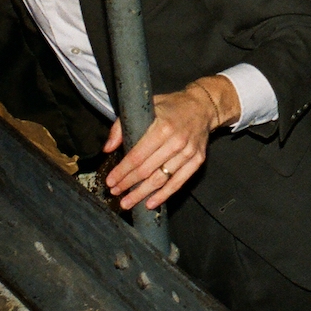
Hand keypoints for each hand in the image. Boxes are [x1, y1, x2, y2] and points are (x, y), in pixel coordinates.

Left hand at [103, 76, 237, 210]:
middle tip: (115, 192)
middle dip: (128, 184)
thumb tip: (108, 148)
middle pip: (147, 170)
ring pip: (161, 179)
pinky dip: (164, 195)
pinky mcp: (197, 161)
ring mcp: (188, 153)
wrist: (202, 107)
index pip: (137, 156)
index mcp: (162, 126)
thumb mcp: (145, 107)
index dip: (122, 171)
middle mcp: (176, 141)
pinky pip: (178, 183)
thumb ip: (122, 126)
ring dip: (142, 193)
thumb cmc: (171, 107)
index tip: (111, 180)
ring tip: (127, 202)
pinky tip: (150, 203)